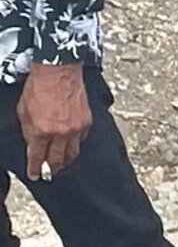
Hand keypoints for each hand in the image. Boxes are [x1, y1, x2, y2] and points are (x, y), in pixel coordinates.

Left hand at [15, 63, 91, 179]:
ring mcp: (75, 129)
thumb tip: (32, 144)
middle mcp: (59, 133)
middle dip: (52, 168)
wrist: (58, 71)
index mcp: (41, 131)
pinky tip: (70, 143)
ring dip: (65, 160)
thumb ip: (28, 131)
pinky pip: (81, 140)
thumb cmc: (38, 86)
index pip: (37, 157)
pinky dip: (75, 144)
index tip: (34, 175)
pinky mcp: (86, 122)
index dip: (35, 169)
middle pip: (57, 160)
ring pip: (72, 154)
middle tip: (49, 172)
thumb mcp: (23, 111)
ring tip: (61, 163)